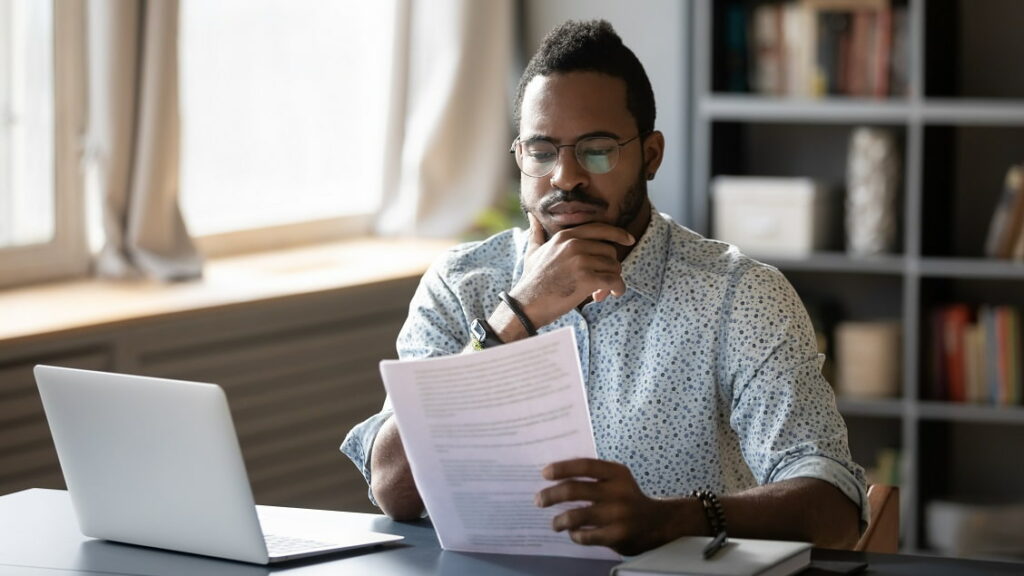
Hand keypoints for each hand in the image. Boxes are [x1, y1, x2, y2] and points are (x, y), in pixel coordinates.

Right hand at [510, 213, 634, 327]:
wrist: (527, 305)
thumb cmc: (532, 281)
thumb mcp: (533, 251)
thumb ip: (536, 232)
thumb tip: (532, 216)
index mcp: (565, 236)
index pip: (600, 229)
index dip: (618, 234)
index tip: (629, 239)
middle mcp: (574, 244)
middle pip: (610, 250)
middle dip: (610, 267)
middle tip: (602, 282)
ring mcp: (580, 260)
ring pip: (614, 266)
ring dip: (612, 280)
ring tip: (601, 291)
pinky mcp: (587, 278)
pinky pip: (614, 281)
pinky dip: (617, 289)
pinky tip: (611, 294)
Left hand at [534, 458, 672, 555]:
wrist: (658, 523)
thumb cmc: (628, 497)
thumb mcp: (617, 480)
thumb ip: (594, 476)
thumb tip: (555, 476)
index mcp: (617, 473)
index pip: (584, 465)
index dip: (562, 468)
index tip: (544, 474)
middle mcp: (618, 491)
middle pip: (574, 490)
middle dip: (551, 495)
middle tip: (539, 500)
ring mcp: (618, 515)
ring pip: (576, 516)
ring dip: (559, 520)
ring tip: (554, 523)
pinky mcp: (617, 535)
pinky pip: (585, 536)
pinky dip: (575, 534)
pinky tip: (573, 533)